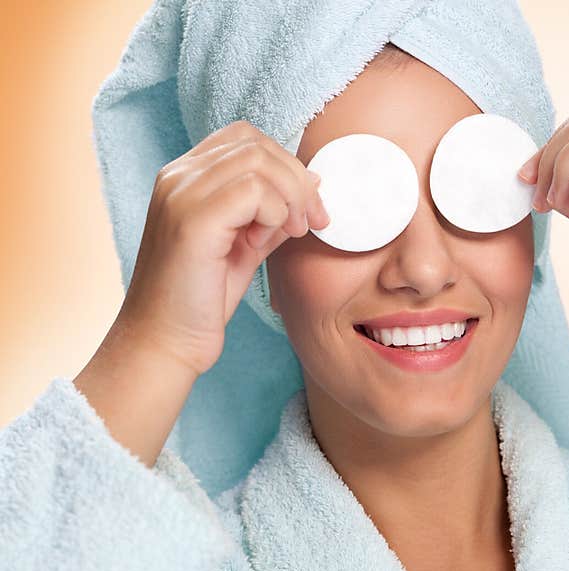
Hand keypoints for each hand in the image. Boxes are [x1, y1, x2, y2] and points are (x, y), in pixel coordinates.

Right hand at [117, 120, 330, 374]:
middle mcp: (177, 176)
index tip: (307, 210)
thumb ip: (273, 212)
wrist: (165, 342)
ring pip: (258, 161)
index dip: (286, 166)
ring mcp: (180, 194)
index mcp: (185, 178)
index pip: (246, 139)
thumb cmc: (202, 298)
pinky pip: (254, 191)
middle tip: (310, 223)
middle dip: (297, 181)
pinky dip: (274, 215)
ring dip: (289, 198)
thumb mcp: (246, 246)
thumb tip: (313, 181)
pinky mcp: (191, 220)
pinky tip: (260, 244)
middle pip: (256, 143)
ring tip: (287, 234)